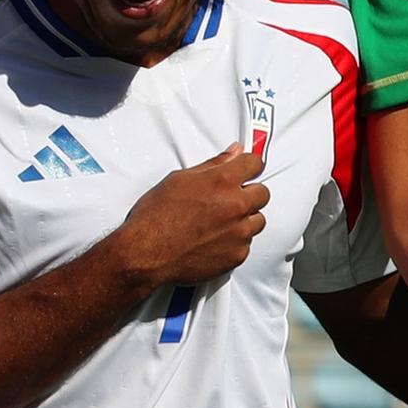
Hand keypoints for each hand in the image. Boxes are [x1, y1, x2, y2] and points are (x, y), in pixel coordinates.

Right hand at [102, 144, 266, 292]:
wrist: (144, 254)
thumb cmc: (154, 218)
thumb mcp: (177, 180)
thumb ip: (212, 165)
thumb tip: (233, 153)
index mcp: (222, 182)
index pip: (254, 163)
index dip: (248, 166)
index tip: (245, 169)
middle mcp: (236, 205)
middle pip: (262, 193)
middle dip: (247, 194)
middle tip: (224, 201)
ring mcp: (240, 232)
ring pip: (257, 220)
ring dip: (243, 220)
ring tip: (216, 223)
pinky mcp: (238, 254)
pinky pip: (246, 243)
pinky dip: (234, 242)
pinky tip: (212, 240)